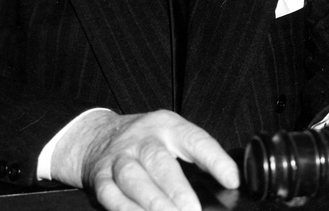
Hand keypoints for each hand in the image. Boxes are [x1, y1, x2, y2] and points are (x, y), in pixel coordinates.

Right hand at [51, 109, 239, 210]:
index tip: (232, 180)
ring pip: (134, 180)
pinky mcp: (100, 176)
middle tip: (193, 210)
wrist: (97, 135)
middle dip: (177, 189)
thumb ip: (194, 154)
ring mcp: (120, 157)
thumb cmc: (146, 139)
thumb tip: (225, 182)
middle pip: (160, 162)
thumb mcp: (172, 134)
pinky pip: (111, 195)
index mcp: (169, 126)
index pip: (196, 140)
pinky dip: (126, 210)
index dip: (215, 160)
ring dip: (153, 203)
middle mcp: (144, 139)